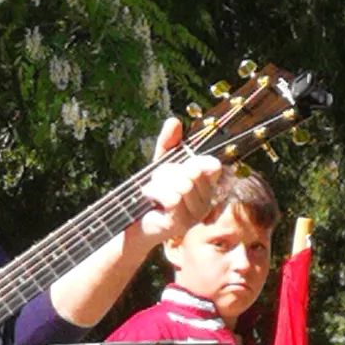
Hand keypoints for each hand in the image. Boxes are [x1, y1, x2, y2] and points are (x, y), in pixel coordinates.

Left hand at [137, 117, 220, 244]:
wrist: (132, 220)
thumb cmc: (150, 193)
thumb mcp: (160, 163)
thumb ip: (168, 143)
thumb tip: (174, 120)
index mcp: (206, 186)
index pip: (212, 165)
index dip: (194, 161)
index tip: (177, 165)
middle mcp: (206, 201)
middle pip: (191, 172)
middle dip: (167, 172)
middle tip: (156, 181)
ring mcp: (195, 214)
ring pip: (182, 185)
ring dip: (159, 183)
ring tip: (152, 192)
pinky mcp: (181, 224)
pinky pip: (172, 198)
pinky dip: (154, 193)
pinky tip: (149, 198)